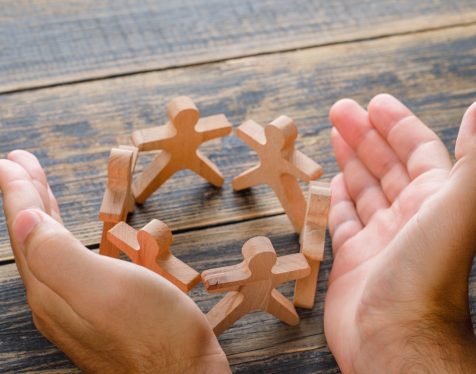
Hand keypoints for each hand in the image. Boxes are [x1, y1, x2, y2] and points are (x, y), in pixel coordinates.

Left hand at [0, 151, 228, 372]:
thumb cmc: (157, 334)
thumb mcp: (108, 291)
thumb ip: (59, 257)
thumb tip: (24, 219)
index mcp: (52, 289)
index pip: (27, 231)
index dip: (18, 194)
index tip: (10, 162)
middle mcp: (55, 299)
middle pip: (33, 238)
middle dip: (27, 197)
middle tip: (20, 165)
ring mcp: (74, 307)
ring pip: (49, 250)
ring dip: (44, 214)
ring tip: (41, 188)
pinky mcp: (95, 311)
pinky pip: (69, 263)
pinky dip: (65, 237)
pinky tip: (73, 234)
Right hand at [325, 94, 475, 371]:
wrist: (395, 336)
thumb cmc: (426, 272)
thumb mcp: (455, 206)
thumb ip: (472, 160)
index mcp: (434, 201)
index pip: (417, 150)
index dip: (397, 125)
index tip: (375, 103)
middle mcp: (409, 217)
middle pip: (385, 165)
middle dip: (364, 135)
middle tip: (340, 110)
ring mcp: (380, 239)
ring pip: (363, 190)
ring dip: (349, 161)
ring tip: (333, 136)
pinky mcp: (352, 260)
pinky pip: (343, 221)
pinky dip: (337, 200)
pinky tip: (332, 183)